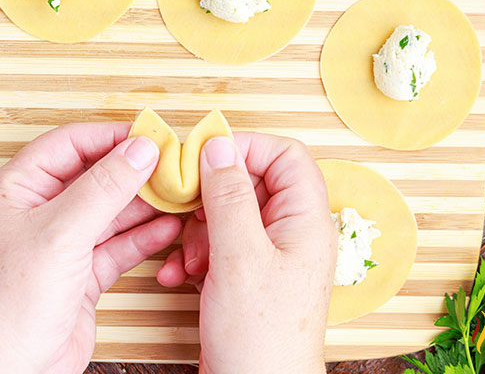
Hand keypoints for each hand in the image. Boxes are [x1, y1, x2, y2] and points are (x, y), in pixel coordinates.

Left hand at [0, 123, 180, 373]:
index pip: (67, 145)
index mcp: (17, 191)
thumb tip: (139, 150)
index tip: (148, 134)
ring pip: (110, 211)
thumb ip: (103, 188)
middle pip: (94, 177)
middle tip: (172, 164)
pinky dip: (144, 237)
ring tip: (178, 194)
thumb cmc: (10, 307)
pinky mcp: (82, 274)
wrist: (11, 371)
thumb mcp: (61, 234)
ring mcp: (62, 244)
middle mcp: (38, 213)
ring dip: (145, 204)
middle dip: (133, 171)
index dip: (109, 136)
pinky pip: (118, 245)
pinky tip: (169, 229)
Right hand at [157, 134, 335, 373]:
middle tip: (187, 210)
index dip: (246, 149)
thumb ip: (229, 197)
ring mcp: (272, 257)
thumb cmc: (261, 336)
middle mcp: (293, 234)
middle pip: (253, 184)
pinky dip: (196, 255)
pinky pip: (222, 247)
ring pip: (231, 216)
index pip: (285, 156)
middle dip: (213, 198)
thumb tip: (219, 147)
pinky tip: (178, 275)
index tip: (205, 156)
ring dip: (200, 230)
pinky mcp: (250, 278)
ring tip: (187, 258)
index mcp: (306, 220)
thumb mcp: (239, 257)